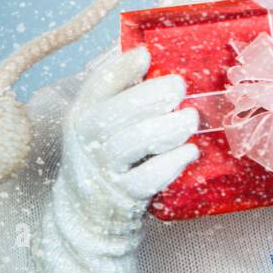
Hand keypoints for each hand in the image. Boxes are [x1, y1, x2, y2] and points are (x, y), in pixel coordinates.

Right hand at [32, 44, 199, 272]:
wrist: (87, 223)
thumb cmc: (107, 161)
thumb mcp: (104, 124)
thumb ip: (122, 88)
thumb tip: (146, 49)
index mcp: (83, 115)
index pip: (94, 86)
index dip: (118, 68)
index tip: (145, 55)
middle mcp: (87, 143)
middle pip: (109, 115)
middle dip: (146, 97)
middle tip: (179, 87)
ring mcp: (102, 173)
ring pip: (126, 145)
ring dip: (162, 128)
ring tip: (189, 118)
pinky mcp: (121, 200)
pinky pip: (143, 180)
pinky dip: (168, 164)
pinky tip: (188, 152)